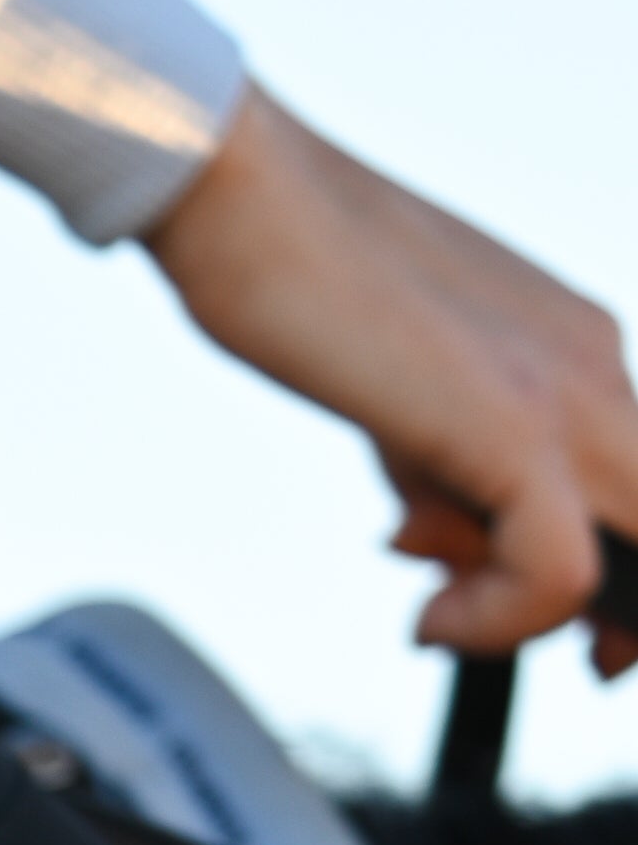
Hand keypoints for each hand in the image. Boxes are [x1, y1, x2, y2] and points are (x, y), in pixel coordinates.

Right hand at [144, 83, 637, 671]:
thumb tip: (435, 540)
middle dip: (621, 620)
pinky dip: (497, 623)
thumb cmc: (292, 279)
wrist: (243, 192)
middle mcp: (596, 363)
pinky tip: (425, 617)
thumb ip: (440, 462)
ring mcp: (566, 390)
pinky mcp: (514, 422)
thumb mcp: (395, 394)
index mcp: (579, 346)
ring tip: (445, 612)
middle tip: (544, 652)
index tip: (536, 618)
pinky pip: (561, 571)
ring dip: (555, 624)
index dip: (616, 584)